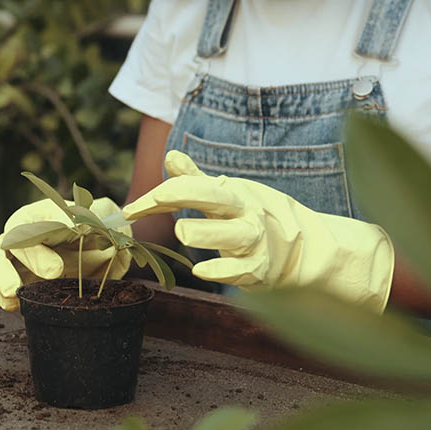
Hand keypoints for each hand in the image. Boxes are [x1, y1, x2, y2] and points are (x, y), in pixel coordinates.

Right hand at [0, 197, 132, 318]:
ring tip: (12, 304)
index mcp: (35, 217)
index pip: (22, 230)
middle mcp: (18, 237)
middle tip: (15, 290)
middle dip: (2, 271)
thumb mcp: (95, 219)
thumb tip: (79, 231)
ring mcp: (13, 259)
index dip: (34, 252)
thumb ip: (88, 223)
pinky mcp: (13, 279)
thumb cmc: (93, 225)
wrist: (99, 240)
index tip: (55, 271)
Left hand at [122, 150, 394, 311]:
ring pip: (225, 236)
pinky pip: (235, 272)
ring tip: (185, 233)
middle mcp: (244, 215)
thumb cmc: (251, 217)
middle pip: (212, 199)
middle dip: (182, 198)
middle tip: (159, 204)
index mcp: (233, 194)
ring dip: (200, 234)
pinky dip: (216, 272)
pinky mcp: (258, 271)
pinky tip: (199, 270)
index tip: (130, 211)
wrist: (300, 247)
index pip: (192, 187)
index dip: (158, 196)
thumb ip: (195, 181)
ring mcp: (253, 243)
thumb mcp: (227, 195)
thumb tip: (170, 156)